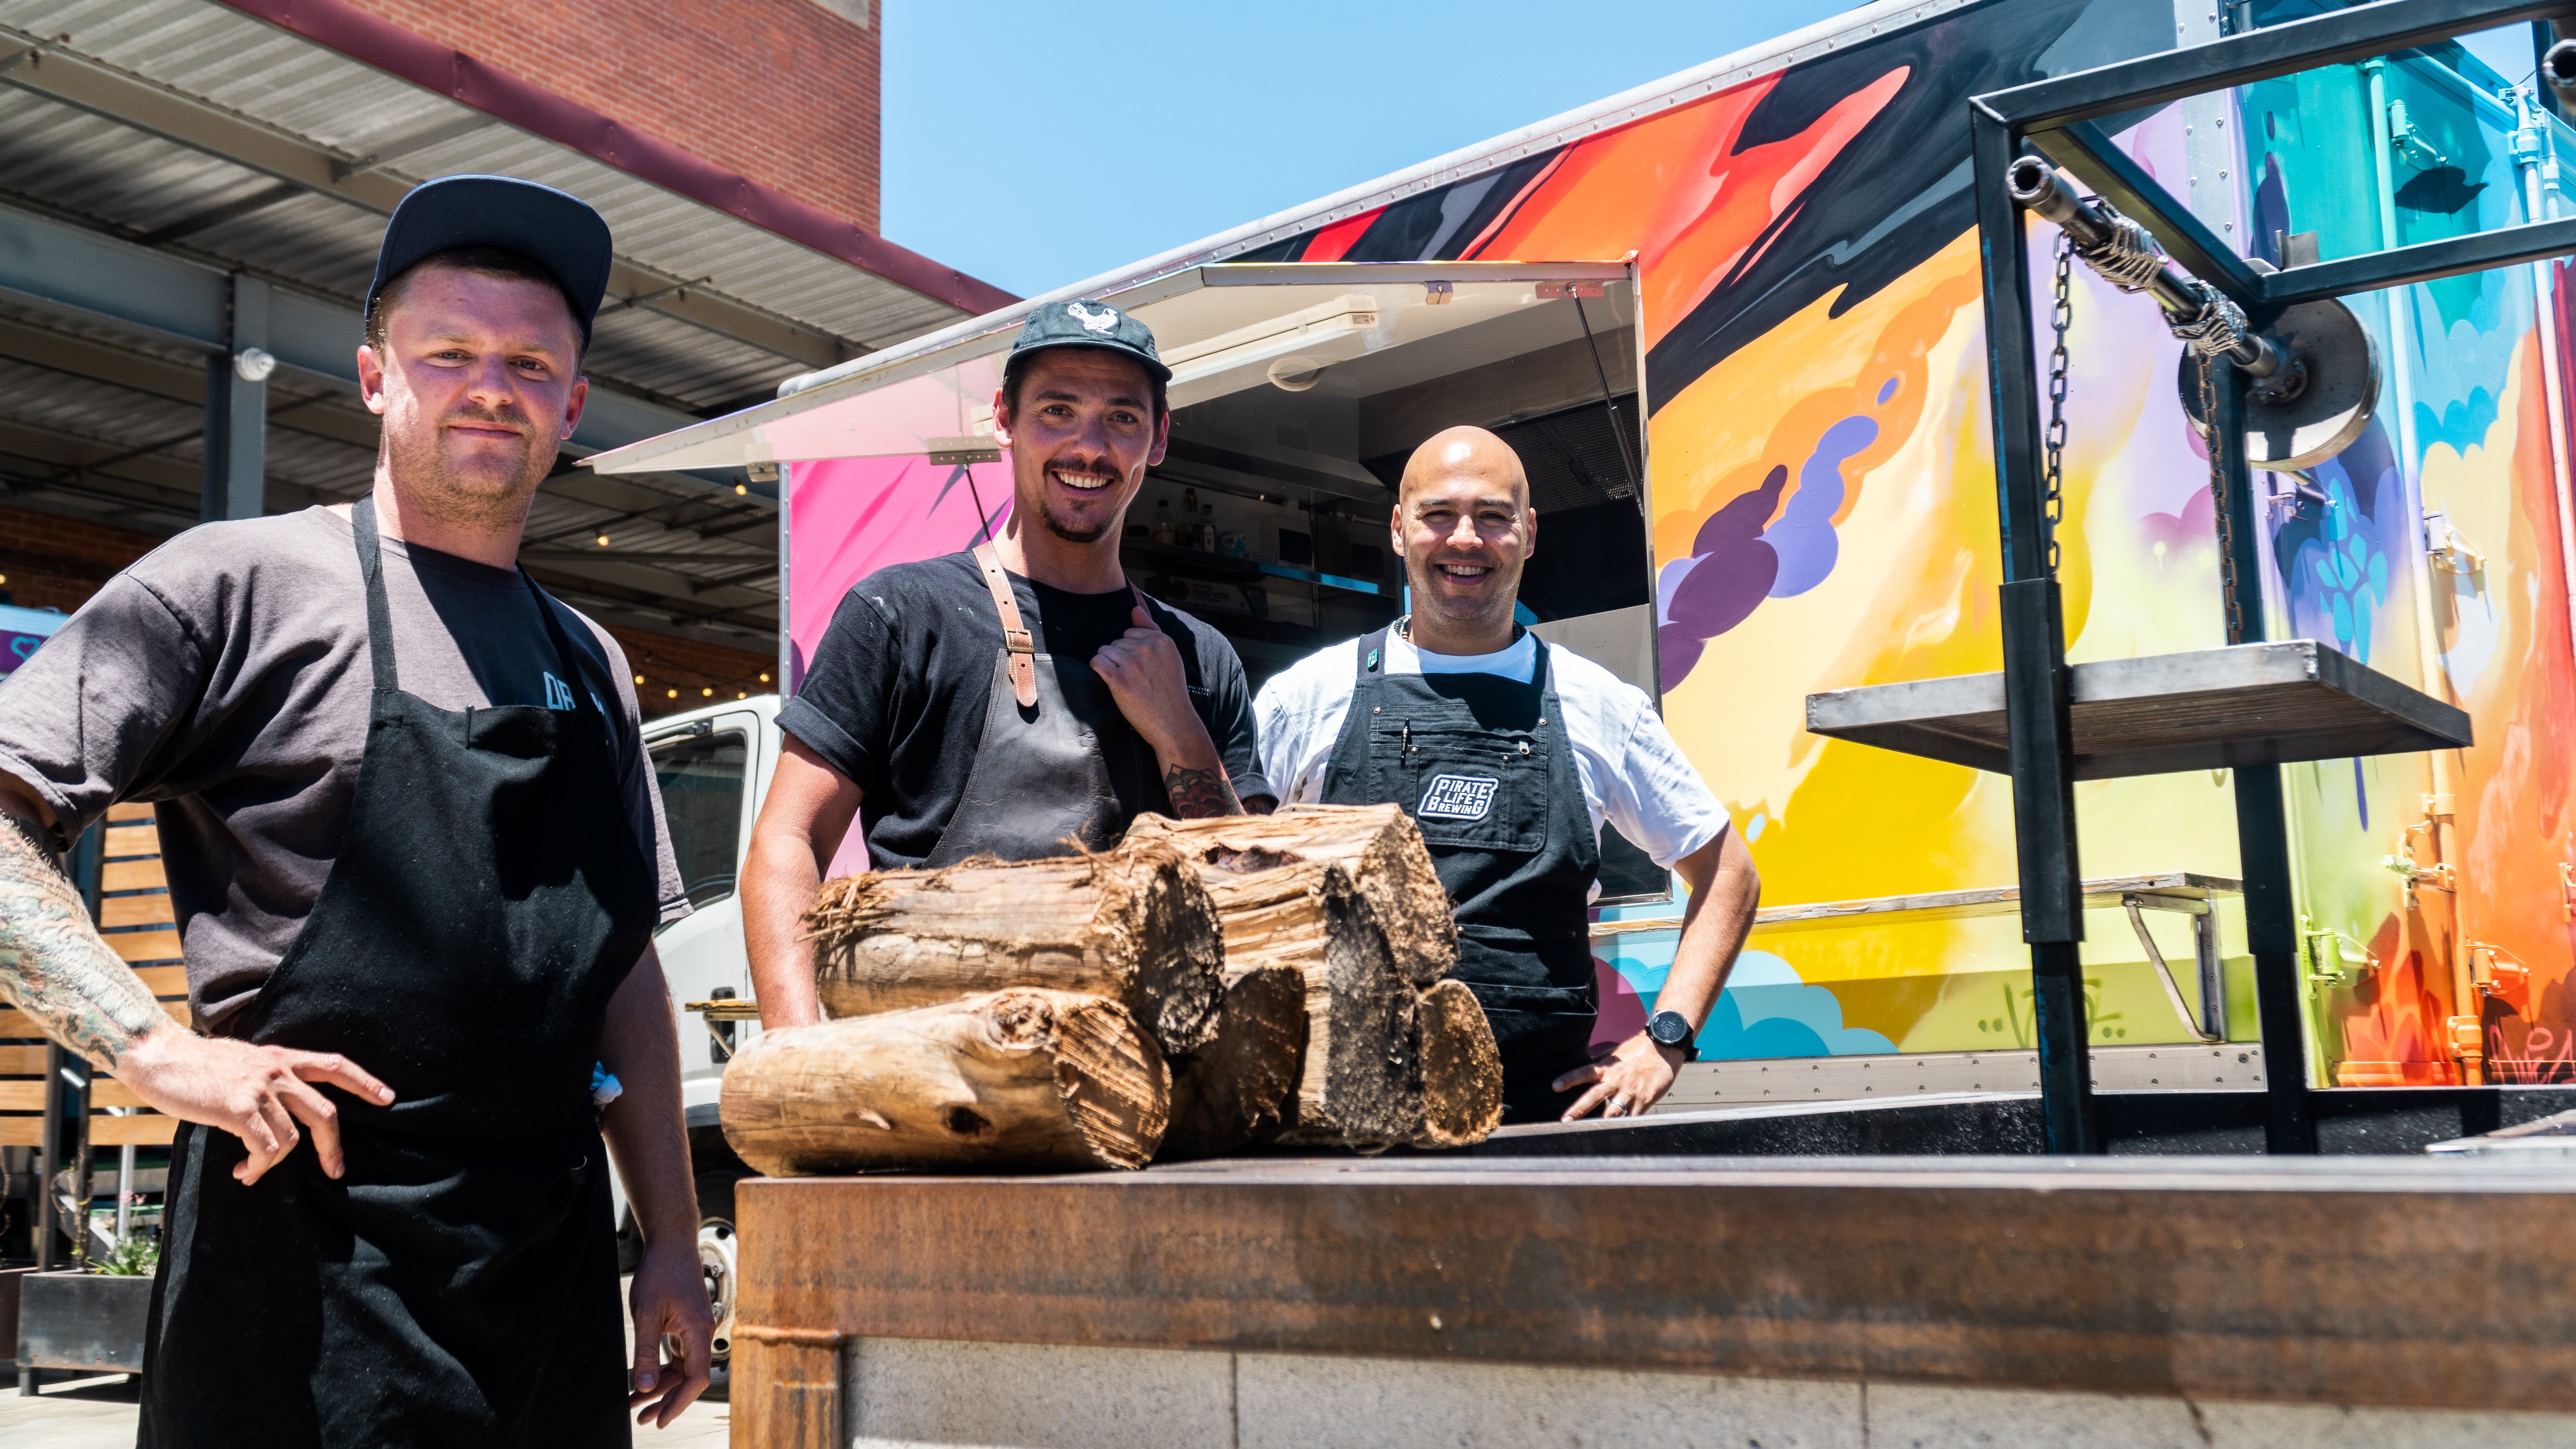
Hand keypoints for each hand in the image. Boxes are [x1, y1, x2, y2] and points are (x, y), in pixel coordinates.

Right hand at [116, 1025, 393, 1183]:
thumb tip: (277, 1109)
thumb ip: (266, 1079)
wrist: (158, 1055)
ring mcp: (259, 1089)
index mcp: (281, 1058)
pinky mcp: (238, 1108)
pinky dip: (258, 1167)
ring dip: (274, 1164)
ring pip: (291, 1139)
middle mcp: (277, 1071)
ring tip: (253, 1171)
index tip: (388, 1097)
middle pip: (324, 1113)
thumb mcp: (243, 1061)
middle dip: (333, 1147)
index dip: (363, 1082)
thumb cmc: (196, 1064)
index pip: (333, 1065)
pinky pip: (265, 1148)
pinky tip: (244, 1172)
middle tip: (336, 1170)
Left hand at [627, 1235, 714, 1427]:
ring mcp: (696, 1329)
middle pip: (688, 1378)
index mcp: (698, 1331)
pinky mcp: (687, 1324)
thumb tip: (642, 1388)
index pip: (696, 1378)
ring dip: (660, 1387)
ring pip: (681, 1369)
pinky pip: (678, 1356)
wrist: (671, 1242)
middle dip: (665, 1400)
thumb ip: (646, 1351)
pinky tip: (644, 1380)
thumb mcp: (646, 1313)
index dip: (679, 1403)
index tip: (661, 1420)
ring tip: (635, 1404)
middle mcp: (702, 1332)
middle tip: (642, 1419)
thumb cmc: (660, 1271)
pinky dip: (661, 1370)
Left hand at [1090, 605, 1202, 757]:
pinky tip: (1111, 681)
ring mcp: (1133, 663)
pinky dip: (1099, 670)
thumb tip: (1134, 608)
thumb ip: (1151, 629)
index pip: (1130, 631)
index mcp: (1161, 640)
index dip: (1132, 650)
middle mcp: (1147, 647)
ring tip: (1126, 683)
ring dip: (1109, 666)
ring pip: (1104, 651)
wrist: (1173, 724)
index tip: (1143, 668)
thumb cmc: (1169, 692)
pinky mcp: (1119, 679)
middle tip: (1136, 679)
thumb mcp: (1169, 656)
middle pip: (1116, 641)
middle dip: (1120, 658)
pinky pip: (1097, 663)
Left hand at [1552, 1032, 1684, 1121]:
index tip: (1555, 1086)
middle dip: (1579, 1109)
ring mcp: (1631, 1091)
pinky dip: (1625, 1126)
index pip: (1584, 1072)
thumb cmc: (1639, 1050)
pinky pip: (1633, 1117)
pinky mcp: (1645, 1100)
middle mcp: (1617, 1080)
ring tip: (1590, 1133)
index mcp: (1608, 1068)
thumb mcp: (1615, 1054)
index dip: (1569, 1079)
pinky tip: (1617, 1134)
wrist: (1664, 1048)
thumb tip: (1584, 1067)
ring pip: (1613, 1111)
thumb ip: (1600, 1064)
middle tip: (1565, 1120)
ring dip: (1601, 1123)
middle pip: (1594, 1095)